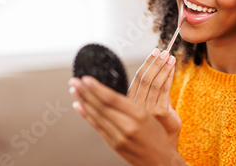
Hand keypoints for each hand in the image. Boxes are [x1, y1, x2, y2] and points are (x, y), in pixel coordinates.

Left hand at [69, 76, 185, 165]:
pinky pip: (97, 128)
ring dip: (83, 102)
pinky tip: (79, 107)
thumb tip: (109, 93)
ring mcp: (119, 137)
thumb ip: (130, 106)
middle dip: (86, 92)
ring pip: (97, 116)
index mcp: (139, 115)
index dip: (97, 88)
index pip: (112, 98)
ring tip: (74, 90)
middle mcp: (128, 126)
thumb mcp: (149, 116)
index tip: (86, 78)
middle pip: (102, 106)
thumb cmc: (158, 138)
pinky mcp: (114, 145)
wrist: (161, 162)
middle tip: (75, 81)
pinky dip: (87, 116)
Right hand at [127, 48, 181, 147]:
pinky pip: (164, 89)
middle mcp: (136, 106)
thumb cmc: (154, 128)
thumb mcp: (146, 107)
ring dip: (163, 67)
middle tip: (162, 51)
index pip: (137, 77)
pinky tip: (172, 68)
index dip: (146, 63)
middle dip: (154, 62)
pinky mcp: (160, 112)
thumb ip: (147, 91)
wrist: (162, 148)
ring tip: (169, 56)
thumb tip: (155, 67)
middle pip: (144, 78)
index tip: (154, 51)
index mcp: (129, 103)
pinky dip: (169, 75)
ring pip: (155, 82)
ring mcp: (147, 109)